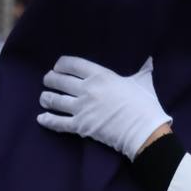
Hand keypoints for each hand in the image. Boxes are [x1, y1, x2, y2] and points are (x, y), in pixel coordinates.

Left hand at [38, 57, 172, 160]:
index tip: (58, 66)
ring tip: (43, 98)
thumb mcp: (142, 82)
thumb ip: (141, 70)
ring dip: (47, 98)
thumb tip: (149, 61)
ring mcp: (82, 108)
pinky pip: (58, 123)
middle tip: (48, 80)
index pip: (73, 64)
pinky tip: (41, 119)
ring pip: (55, 100)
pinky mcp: (81, 126)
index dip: (62, 64)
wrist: (143, 129)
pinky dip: (48, 120)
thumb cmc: (144, 104)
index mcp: (100, 75)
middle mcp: (87, 89)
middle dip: (50, 79)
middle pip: (60, 81)